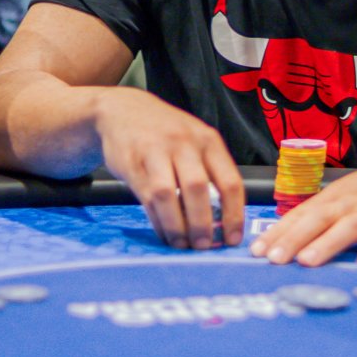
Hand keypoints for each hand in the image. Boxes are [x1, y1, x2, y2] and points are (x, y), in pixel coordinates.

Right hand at [93, 88, 243, 250]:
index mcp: (208, 140)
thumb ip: (210, 172)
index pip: (230, 181)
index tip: (232, 239)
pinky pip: (147, 198)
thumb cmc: (167, 133)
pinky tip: (164, 232)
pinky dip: (158, 221)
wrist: (122, 110)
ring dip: (177, 226)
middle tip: (204, 246)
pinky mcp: (132, 163)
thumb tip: (223, 220)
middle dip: (202, 224)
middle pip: (198, 189)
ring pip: (168, 195)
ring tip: (182, 244)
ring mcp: (156, 151)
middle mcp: (185, 143)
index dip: (234, 215)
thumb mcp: (195, 141)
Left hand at [251, 142, 356, 269]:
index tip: (255, 250)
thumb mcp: (354, 192)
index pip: (303, 213)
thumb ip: (327, 212)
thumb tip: (292, 235)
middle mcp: (355, 202)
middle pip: (320, 219)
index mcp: (340, 195)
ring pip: (349, 228)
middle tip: (271, 259)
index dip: (279, 230)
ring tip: (306, 262)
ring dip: (327, 244)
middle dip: (293, 238)